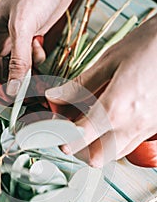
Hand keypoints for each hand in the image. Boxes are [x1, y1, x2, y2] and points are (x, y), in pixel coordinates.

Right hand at [0, 0, 79, 95]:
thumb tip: (13, 88)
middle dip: (13, 89)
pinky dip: (38, 65)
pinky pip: (32, 68)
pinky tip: (40, 47)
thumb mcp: (22, 25)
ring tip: (38, 72)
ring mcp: (15, 49)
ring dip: (28, 79)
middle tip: (27, 94)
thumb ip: (18, 60)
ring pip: (16, 77)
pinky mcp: (30, 49)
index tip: (9, 97)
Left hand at [46, 15, 156, 166]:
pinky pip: (130, 144)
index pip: (78, 137)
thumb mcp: (110, 60)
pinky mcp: (154, 126)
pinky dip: (114, 140)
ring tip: (89, 125)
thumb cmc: (150, 44)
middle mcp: (132, 126)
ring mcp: (146, 128)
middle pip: (96, 157)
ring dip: (97, 147)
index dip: (61, 135)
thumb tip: (55, 97)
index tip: (54, 127)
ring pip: (114, 154)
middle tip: (71, 129)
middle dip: (78, 148)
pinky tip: (111, 121)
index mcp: (115, 108)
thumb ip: (80, 85)